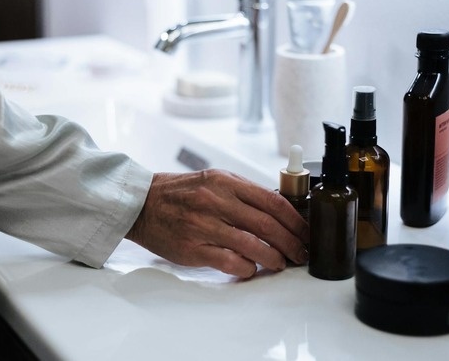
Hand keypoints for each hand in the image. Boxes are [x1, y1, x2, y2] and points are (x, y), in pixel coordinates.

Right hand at [125, 169, 309, 278]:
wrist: (142, 203)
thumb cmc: (180, 193)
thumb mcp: (214, 180)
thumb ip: (243, 193)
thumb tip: (279, 211)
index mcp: (226, 182)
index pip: (273, 201)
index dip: (296, 220)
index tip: (306, 232)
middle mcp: (216, 201)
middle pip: (268, 225)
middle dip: (291, 242)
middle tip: (301, 253)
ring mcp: (204, 225)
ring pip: (252, 245)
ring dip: (273, 257)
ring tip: (281, 263)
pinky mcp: (193, 248)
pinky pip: (230, 261)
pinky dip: (247, 267)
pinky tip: (251, 268)